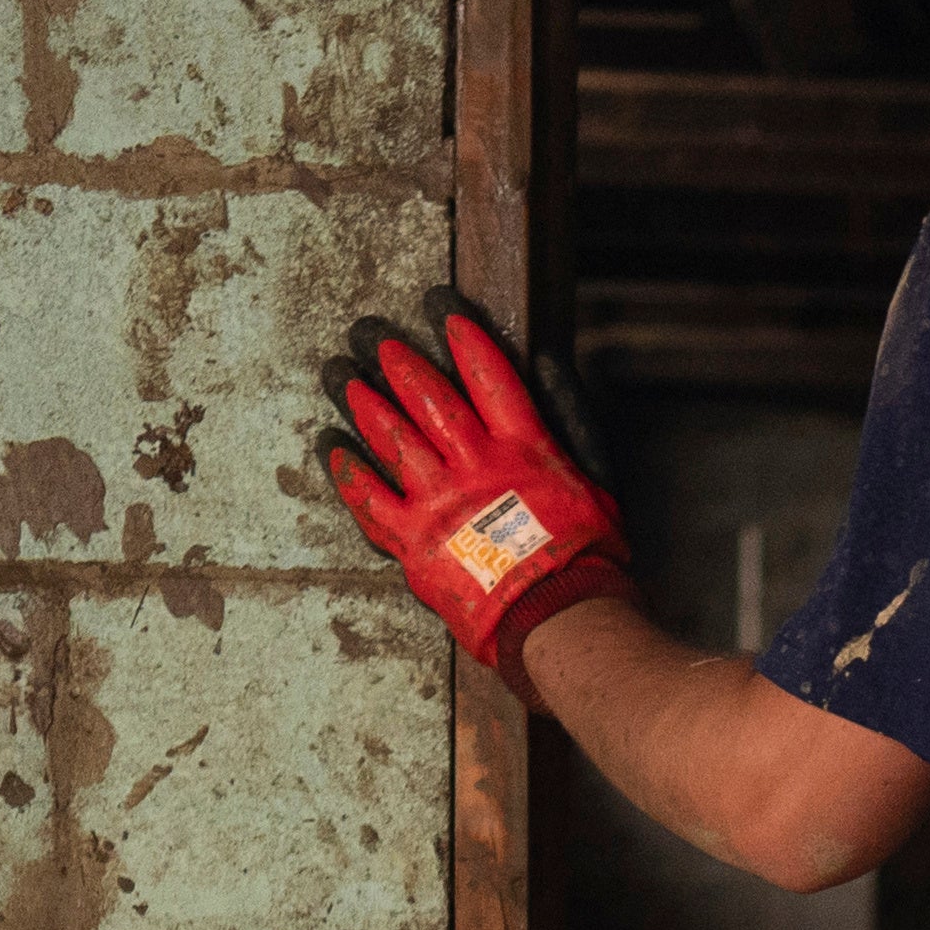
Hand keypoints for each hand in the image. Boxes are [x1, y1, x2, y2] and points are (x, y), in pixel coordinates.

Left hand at [314, 299, 636, 671]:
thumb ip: (571, 419)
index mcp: (523, 448)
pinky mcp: (414, 541)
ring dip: (364, 401)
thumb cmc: (588, 556)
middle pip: (429, 397)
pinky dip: (349, 470)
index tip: (442, 311)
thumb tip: (548, 365)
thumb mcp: (596, 480)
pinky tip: (332, 446)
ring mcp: (439, 502)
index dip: (464, 337)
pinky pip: (370, 499)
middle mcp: (475, 465)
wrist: (560, 618)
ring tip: (342, 375)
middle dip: (398, 361)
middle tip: (373, 336)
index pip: (489, 376)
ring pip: (392, 436)